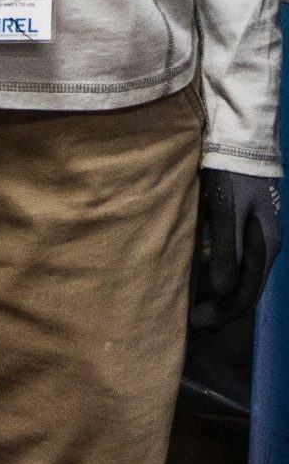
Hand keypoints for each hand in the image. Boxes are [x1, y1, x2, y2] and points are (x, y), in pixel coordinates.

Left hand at [191, 168, 281, 332]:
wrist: (243, 140)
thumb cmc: (233, 173)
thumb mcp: (226, 210)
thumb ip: (226, 250)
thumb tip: (223, 292)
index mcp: (265, 247)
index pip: (247, 293)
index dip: (224, 312)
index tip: (197, 324)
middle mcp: (267, 245)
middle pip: (247, 287)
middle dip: (223, 307)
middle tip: (195, 321)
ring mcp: (260, 234)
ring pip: (244, 274)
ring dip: (223, 292)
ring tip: (200, 303)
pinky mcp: (249, 223)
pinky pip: (239, 257)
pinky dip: (224, 272)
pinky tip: (207, 274)